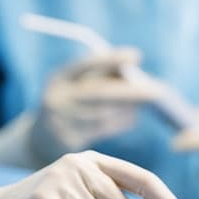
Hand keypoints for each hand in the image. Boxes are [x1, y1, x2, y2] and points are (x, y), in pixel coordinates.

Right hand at [29, 48, 167, 161]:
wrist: (40, 140)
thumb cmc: (70, 105)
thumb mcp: (77, 85)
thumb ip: (101, 75)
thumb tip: (135, 67)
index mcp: (58, 79)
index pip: (86, 65)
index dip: (111, 59)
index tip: (137, 56)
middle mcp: (57, 99)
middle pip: (99, 94)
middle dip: (131, 92)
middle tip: (158, 91)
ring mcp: (61, 123)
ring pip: (105, 114)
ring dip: (130, 108)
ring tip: (147, 102)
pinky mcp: (70, 142)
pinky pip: (104, 129)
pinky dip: (122, 121)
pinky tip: (132, 116)